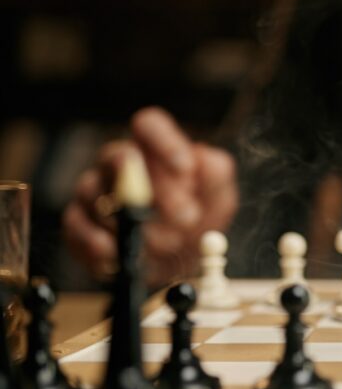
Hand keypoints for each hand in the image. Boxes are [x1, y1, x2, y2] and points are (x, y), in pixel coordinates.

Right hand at [63, 107, 238, 284]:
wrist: (177, 264)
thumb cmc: (198, 220)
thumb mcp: (218, 198)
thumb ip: (215, 174)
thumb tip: (201, 158)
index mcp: (154, 151)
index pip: (148, 125)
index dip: (163, 142)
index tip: (186, 169)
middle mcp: (118, 165)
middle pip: (118, 157)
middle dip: (152, 189)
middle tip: (187, 218)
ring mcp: (94, 192)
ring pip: (95, 193)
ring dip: (133, 223)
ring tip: (167, 245)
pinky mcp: (78, 224)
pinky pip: (77, 226)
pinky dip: (99, 243)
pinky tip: (119, 254)